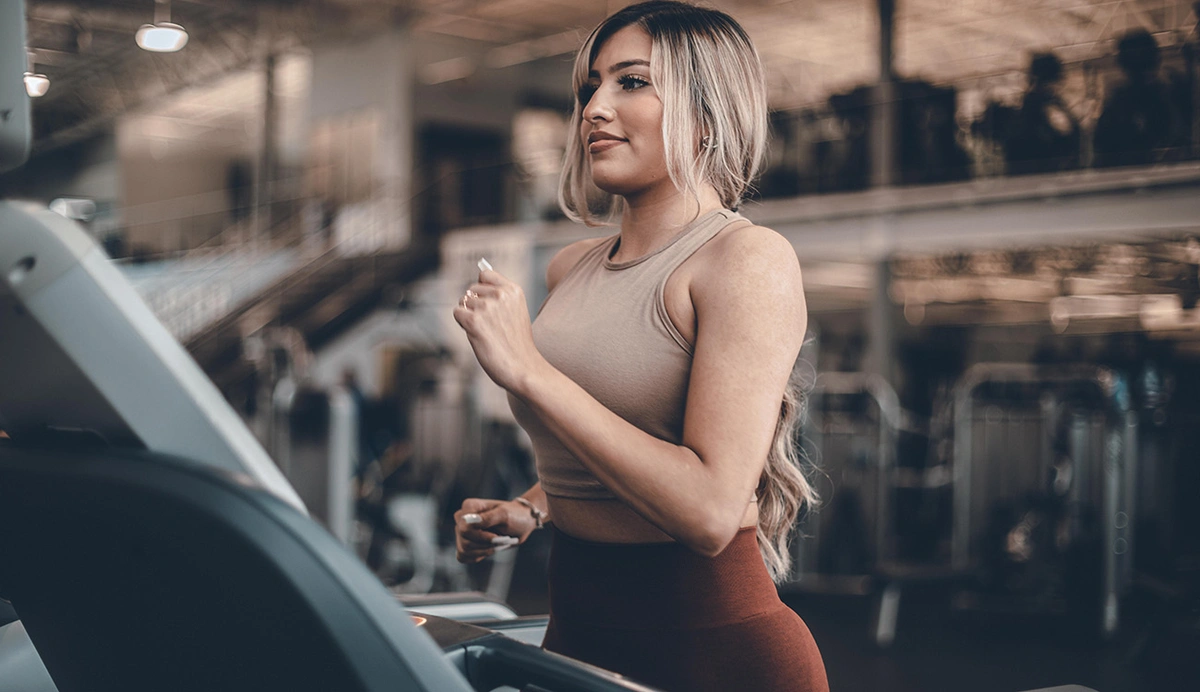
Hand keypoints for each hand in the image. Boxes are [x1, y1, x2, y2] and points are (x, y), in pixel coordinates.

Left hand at [453, 269, 543, 393]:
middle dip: (474, 305)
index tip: (488, 303)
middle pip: (471, 289)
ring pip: (463, 302)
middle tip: (489, 325)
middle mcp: (500, 294)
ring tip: (485, 331)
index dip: (482, 289)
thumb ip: (499, 297)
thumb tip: (475, 285)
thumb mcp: (515, 312)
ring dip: (469, 316)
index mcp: (513, 290)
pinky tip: (477, 335)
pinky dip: (463, 324)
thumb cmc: (517, 344)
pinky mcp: (474, 321)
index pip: (485, 275)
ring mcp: (487, 307)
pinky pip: (457, 313)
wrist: (523, 368)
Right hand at [454, 498, 539, 563]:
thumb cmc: (514, 515)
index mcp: (469, 507)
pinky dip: (478, 556)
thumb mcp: (504, 514)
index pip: (464, 527)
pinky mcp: (466, 543)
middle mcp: (463, 519)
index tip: (496, 535)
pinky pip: (463, 557)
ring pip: (464, 550)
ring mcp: (463, 532)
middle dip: (485, 544)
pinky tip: (490, 549)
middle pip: (464, 540)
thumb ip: (487, 518)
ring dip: (484, 550)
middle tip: (500, 540)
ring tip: (498, 543)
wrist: (522, 524)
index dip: (480, 535)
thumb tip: (468, 522)